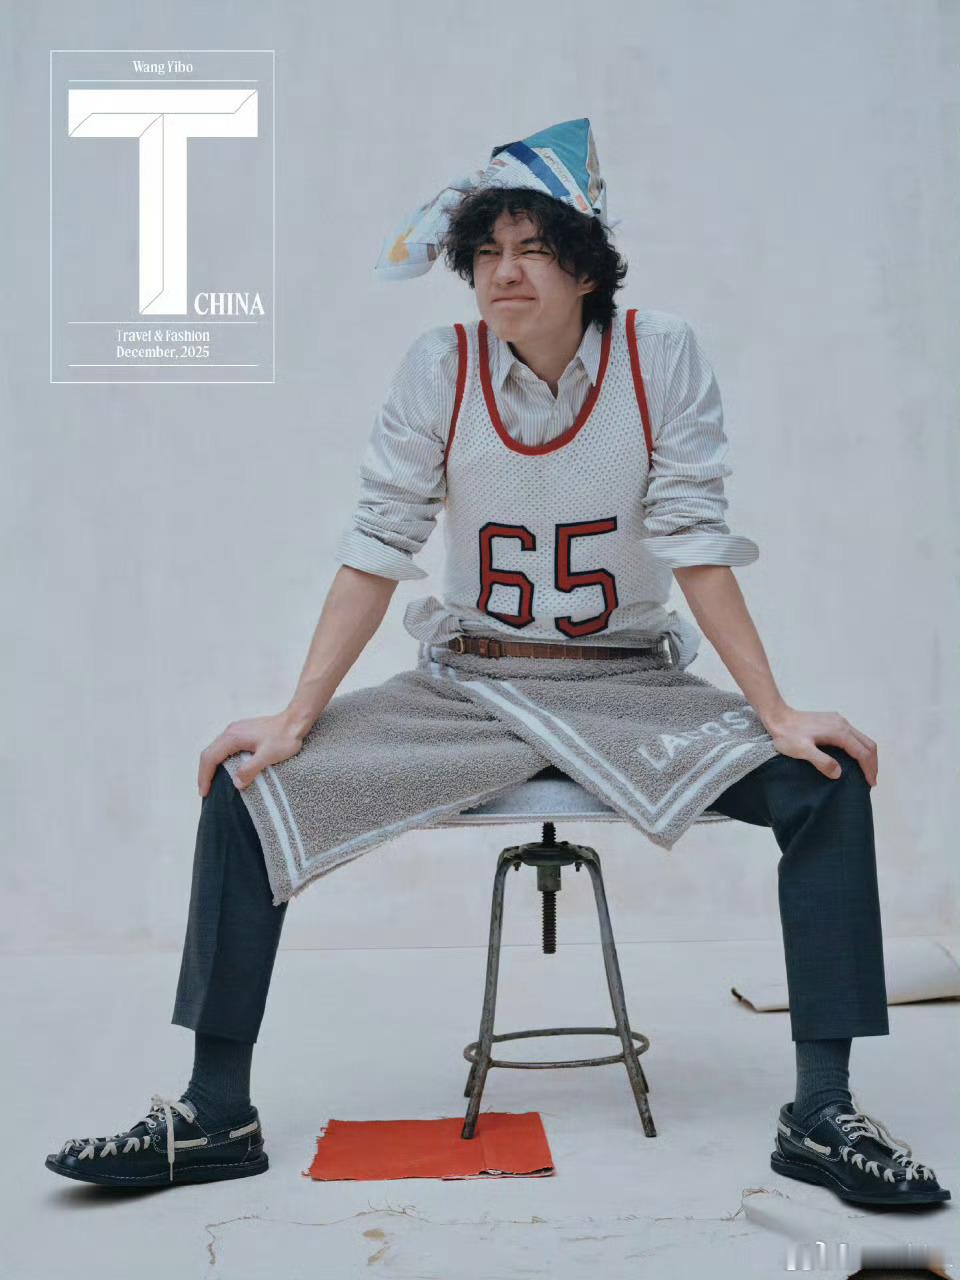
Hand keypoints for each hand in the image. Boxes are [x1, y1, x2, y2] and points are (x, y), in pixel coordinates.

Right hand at [197, 712, 308, 796]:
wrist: (295, 721)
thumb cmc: (284, 737)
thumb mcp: (268, 755)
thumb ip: (250, 769)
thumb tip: (236, 783)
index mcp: (232, 736)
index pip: (210, 758)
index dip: (204, 777)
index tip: (204, 793)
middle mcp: (230, 731)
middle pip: (209, 753)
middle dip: (204, 773)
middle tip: (204, 792)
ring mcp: (236, 730)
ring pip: (215, 750)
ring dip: (211, 767)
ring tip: (211, 783)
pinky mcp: (242, 732)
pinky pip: (224, 747)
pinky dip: (219, 760)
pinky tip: (224, 770)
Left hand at [763, 708, 877, 785]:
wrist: (777, 717)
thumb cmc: (787, 735)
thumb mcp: (802, 750)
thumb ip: (822, 761)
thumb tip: (839, 773)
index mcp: (839, 732)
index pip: (863, 752)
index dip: (869, 769)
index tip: (870, 784)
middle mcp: (843, 724)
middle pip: (868, 744)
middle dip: (872, 763)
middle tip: (871, 780)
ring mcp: (839, 721)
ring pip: (862, 739)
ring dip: (867, 755)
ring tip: (865, 771)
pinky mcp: (833, 721)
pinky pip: (854, 735)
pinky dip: (859, 748)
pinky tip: (852, 758)